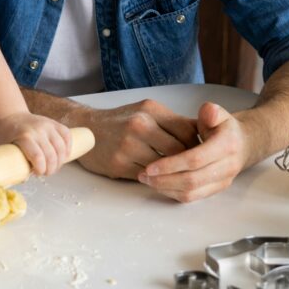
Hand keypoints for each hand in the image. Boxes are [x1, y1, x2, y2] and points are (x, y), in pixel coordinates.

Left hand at [0, 112, 73, 175]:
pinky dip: (68, 148)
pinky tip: (63, 156)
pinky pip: (67, 136)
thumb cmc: (7, 136)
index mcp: (24, 137)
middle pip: (51, 155)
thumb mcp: (5, 150)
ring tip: (54, 166)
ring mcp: (47, 125)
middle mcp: (37, 130)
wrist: (11, 117)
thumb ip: (12, 165)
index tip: (38, 174)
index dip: (41, 169)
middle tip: (47, 173)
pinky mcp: (54, 123)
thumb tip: (25, 179)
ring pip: (61, 147)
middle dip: (51, 169)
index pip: (37, 157)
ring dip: (60, 161)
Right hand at [74, 99, 198, 179]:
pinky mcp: (119, 164)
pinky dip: (155, 179)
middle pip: (179, 150)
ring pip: (164, 166)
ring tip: (174, 173)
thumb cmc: (119, 122)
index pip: (187, 130)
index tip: (199, 152)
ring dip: (171, 173)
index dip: (196, 144)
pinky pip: (147, 177)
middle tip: (190, 167)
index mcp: (150, 109)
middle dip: (186, 161)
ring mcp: (128, 145)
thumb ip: (172, 122)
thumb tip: (204, 134)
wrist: (84, 129)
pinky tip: (155, 176)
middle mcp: (139, 125)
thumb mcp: (145, 112)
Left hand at [137, 102, 248, 201]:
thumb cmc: (223, 127)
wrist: (243, 144)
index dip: (171, 164)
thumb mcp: (218, 114)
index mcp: (226, 146)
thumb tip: (208, 111)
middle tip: (143, 175)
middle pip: (192, 180)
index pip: (196, 159)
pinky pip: (193, 197)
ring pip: (191, 192)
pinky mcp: (216, 190)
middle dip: (164, 179)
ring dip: (166, 188)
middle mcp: (227, 166)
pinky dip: (172, 193)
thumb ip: (211, 111)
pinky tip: (157, 185)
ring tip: (146, 179)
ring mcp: (223, 181)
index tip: (150, 166)